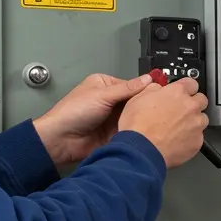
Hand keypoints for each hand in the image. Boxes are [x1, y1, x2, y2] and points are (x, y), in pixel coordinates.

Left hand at [34, 73, 155, 165]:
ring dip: (140, 118)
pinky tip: (146, 130)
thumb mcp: (102, 95)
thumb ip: (128, 88)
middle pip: (135, 100)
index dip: (145, 89)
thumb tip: (148, 79)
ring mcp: (113, 117)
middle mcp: (109, 100)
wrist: (61, 141)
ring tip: (154, 119)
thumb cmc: (71, 114)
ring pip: (135, 115)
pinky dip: (137, 130)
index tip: (159, 92)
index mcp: (104, 85)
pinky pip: (131, 129)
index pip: (132, 85)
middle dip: (144, 104)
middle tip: (159, 107)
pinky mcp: (115, 133)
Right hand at [117, 77, 209, 168]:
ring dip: (193, 121)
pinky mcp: (197, 141)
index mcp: (177, 93)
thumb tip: (157, 88)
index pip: (191, 83)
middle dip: (192, 104)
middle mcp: (190, 107)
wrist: (140, 150)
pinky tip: (177, 140)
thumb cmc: (137, 126)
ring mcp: (196, 124)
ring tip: (177, 128)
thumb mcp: (137, 98)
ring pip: (202, 119)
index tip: (182, 92)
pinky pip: (199, 137)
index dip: (186, 88)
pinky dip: (191, 138)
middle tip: (180, 111)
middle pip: (201, 100)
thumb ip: (153, 89)